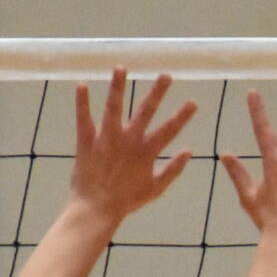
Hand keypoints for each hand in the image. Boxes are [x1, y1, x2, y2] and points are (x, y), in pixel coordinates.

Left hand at [69, 68, 197, 222]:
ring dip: (118, 86)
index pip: (170, 129)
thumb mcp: (156, 188)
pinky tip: (82, 84)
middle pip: (145, 111)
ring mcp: (107, 139)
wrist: (97, 209)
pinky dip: (82, 102)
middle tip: (166, 75)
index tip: (193, 101)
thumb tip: (189, 151)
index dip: (183, 116)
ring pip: (114, 108)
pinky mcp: (87, 142)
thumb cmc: (127, 201)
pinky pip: (84, 119)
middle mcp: (128, 141)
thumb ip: (174, 169)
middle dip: (157, 92)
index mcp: (146, 152)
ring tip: (121, 67)